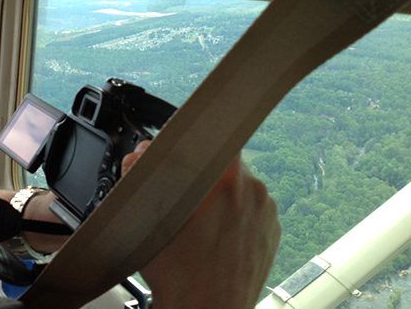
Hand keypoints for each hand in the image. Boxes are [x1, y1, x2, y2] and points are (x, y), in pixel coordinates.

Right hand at [126, 144, 279, 308]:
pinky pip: (252, 211)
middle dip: (203, 175)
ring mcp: (267, 212)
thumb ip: (139, 177)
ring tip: (200, 224)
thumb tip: (138, 157)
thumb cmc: (179, 274)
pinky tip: (216, 237)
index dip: (194, 142)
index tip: (183, 153)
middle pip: (224, 163)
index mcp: (225, 178)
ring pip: (240, 188)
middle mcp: (253, 190)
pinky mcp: (272, 232)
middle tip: (184, 196)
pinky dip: (236, 217)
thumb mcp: (147, 219)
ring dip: (221, 196)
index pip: (213, 136)